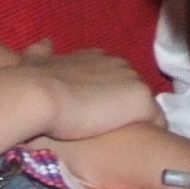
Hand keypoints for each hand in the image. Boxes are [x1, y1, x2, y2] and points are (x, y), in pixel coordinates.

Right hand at [20, 40, 161, 143]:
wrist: (41, 95)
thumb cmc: (35, 81)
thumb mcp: (32, 61)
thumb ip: (40, 52)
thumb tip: (45, 42)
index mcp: (96, 57)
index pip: (112, 75)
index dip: (106, 95)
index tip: (97, 112)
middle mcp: (118, 63)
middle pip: (130, 89)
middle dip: (123, 106)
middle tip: (110, 130)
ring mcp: (132, 81)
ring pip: (144, 104)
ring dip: (138, 120)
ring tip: (128, 141)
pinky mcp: (141, 100)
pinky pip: (157, 120)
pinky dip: (153, 131)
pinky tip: (142, 146)